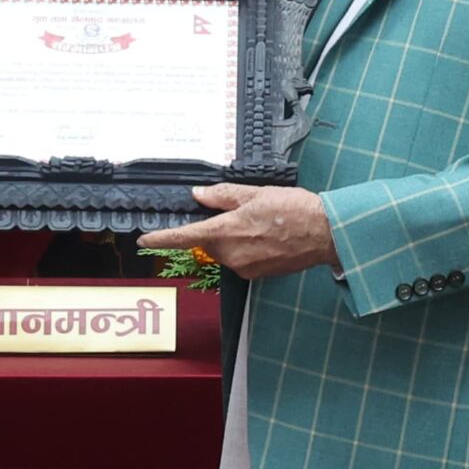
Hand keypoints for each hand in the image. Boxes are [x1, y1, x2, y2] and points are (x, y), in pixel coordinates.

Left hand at [139, 184, 335, 280]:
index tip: (144, 240)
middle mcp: (230, 254)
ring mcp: (243, 268)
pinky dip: (247, 249)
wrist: (325, 234)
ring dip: (234, 238)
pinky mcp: (256, 275)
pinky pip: (240, 260)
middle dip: (216, 228)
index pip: (184, 236)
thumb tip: (199, 195)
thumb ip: (223, 196)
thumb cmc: (293, 209)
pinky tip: (268, 238)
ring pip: (225, 250)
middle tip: (244, 213)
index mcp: (226, 230)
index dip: (161, 238)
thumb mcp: (255, 194)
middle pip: (208, 241)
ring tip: (262, 224)